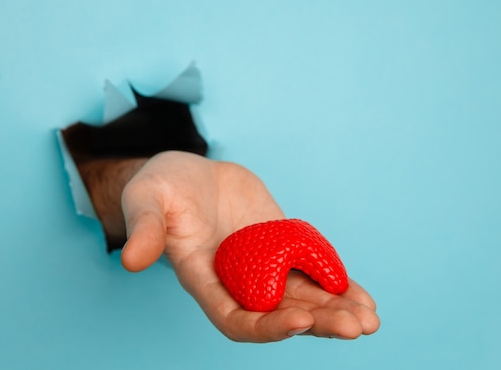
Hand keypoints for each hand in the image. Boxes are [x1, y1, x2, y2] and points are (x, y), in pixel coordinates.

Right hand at [118, 151, 379, 341]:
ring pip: (303, 296)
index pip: (235, 318)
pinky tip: (363, 296)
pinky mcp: (282, 244)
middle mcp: (238, 280)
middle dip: (318, 322)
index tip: (300, 319)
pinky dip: (337, 284)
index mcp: (204, 279)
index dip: (266, 325)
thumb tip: (130, 260)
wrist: (189, 174)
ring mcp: (263, 264)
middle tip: (358, 327)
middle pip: (280, 313)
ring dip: (337, 310)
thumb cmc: (160, 188)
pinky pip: (312, 270)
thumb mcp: (146, 201)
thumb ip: (145, 229)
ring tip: (370, 319)